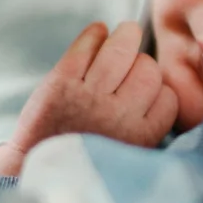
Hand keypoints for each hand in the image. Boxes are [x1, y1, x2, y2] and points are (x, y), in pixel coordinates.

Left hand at [0, 22, 177, 175]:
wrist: (34, 167)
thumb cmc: (85, 157)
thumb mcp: (129, 154)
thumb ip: (148, 126)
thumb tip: (161, 83)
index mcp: (140, 138)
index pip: (168, 97)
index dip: (157, 90)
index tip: (144, 93)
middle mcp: (118, 117)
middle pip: (149, 71)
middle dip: (142, 66)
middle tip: (130, 67)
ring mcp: (89, 97)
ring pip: (123, 50)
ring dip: (126, 36)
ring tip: (125, 35)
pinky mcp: (61, 82)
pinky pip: (87, 45)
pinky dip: (94, 34)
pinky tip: (98, 35)